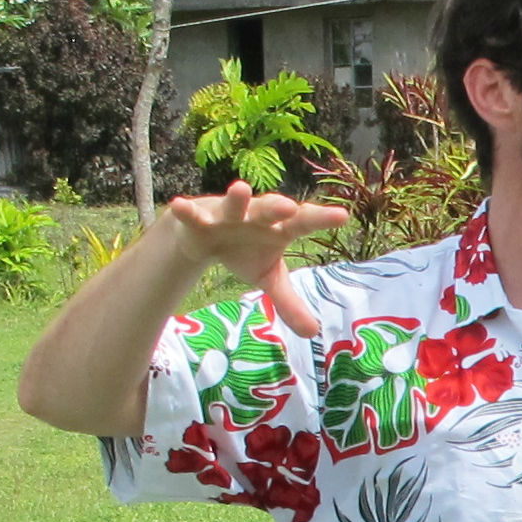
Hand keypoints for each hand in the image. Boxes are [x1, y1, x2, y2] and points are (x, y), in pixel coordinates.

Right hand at [164, 182, 346, 285]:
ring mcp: (228, 214)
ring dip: (237, 198)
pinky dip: (187, 210)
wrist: (206, 236)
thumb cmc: (246, 251)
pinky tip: (180, 204)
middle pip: (270, 209)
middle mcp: (256, 216)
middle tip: (289, 207)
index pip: (304, 223)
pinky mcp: (200, 217)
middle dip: (277, 207)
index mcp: (278, 229)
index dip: (321, 219)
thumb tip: (313, 332)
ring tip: (240, 189)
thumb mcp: (267, 277)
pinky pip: (193, 213)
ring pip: (234, 205)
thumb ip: (288, 302)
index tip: (342, 216)